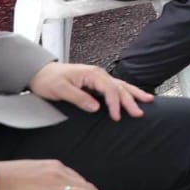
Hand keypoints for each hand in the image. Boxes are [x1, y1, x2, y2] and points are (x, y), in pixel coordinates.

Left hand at [27, 62, 151, 120]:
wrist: (40, 73)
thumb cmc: (49, 80)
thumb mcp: (60, 90)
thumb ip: (79, 98)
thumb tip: (96, 107)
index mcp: (92, 74)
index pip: (109, 89)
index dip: (114, 103)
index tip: (117, 117)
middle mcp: (98, 74)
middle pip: (119, 87)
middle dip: (131, 100)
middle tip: (139, 113)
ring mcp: (99, 78)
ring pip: (121, 85)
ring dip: (134, 94)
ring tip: (149, 100)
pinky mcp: (96, 83)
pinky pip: (116, 87)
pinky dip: (127, 92)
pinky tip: (135, 95)